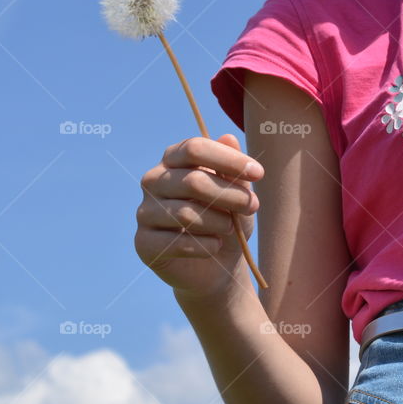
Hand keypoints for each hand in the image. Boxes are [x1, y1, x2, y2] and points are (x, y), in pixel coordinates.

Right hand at [135, 133, 263, 298]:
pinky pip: (177, 242)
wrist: (215, 265)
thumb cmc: (226, 219)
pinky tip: (216, 245)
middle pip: (192, 181)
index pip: (195, 148)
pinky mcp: (143, 243)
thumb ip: (233, 170)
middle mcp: (152, 181)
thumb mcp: (237, 194)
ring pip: (186, 213)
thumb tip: (229, 138)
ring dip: (219, 222)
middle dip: (230, 195)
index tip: (258, 173)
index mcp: (172, 159)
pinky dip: (205, 245)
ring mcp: (144, 212)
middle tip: (253, 206)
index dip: (228, 159)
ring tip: (231, 228)